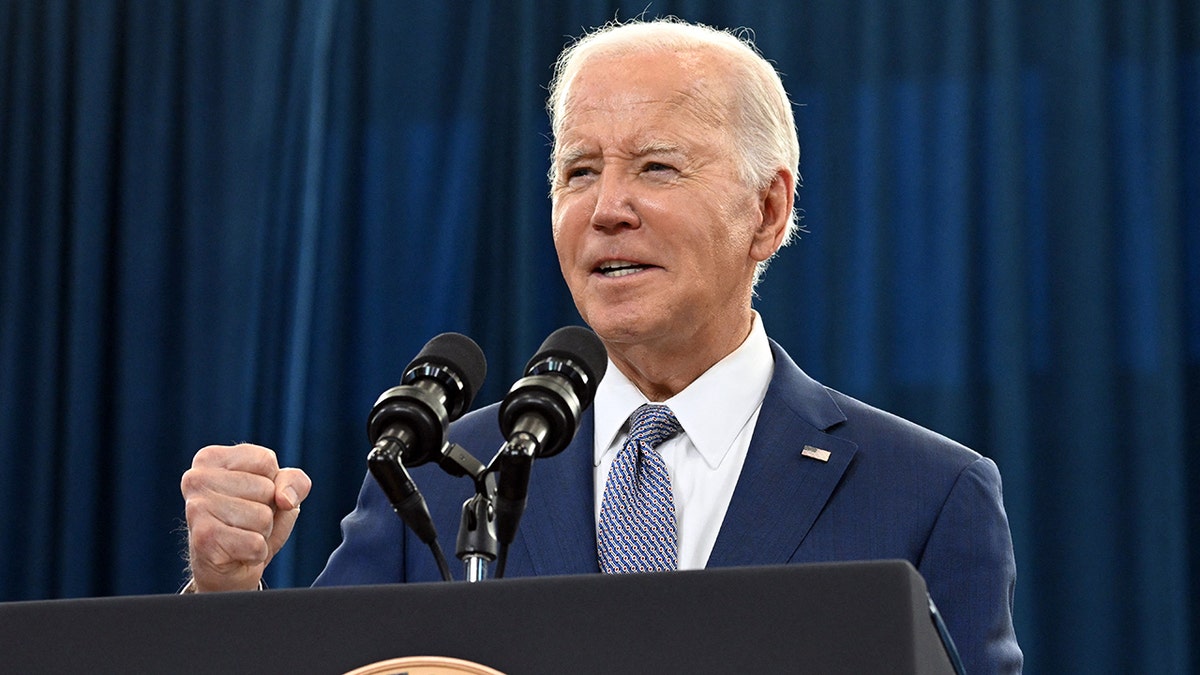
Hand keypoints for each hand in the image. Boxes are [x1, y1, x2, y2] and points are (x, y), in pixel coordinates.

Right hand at [181, 444, 311, 591]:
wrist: (228, 569)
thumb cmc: (252, 522)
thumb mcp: (281, 493)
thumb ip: (294, 482)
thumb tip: (285, 499)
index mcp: (210, 458)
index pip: (266, 461)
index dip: (272, 483)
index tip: (251, 496)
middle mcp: (196, 478)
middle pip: (265, 489)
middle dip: (267, 510)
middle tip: (245, 521)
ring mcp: (196, 509)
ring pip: (262, 517)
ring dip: (261, 533)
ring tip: (241, 535)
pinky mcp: (203, 539)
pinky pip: (255, 544)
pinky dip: (256, 553)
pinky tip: (238, 553)